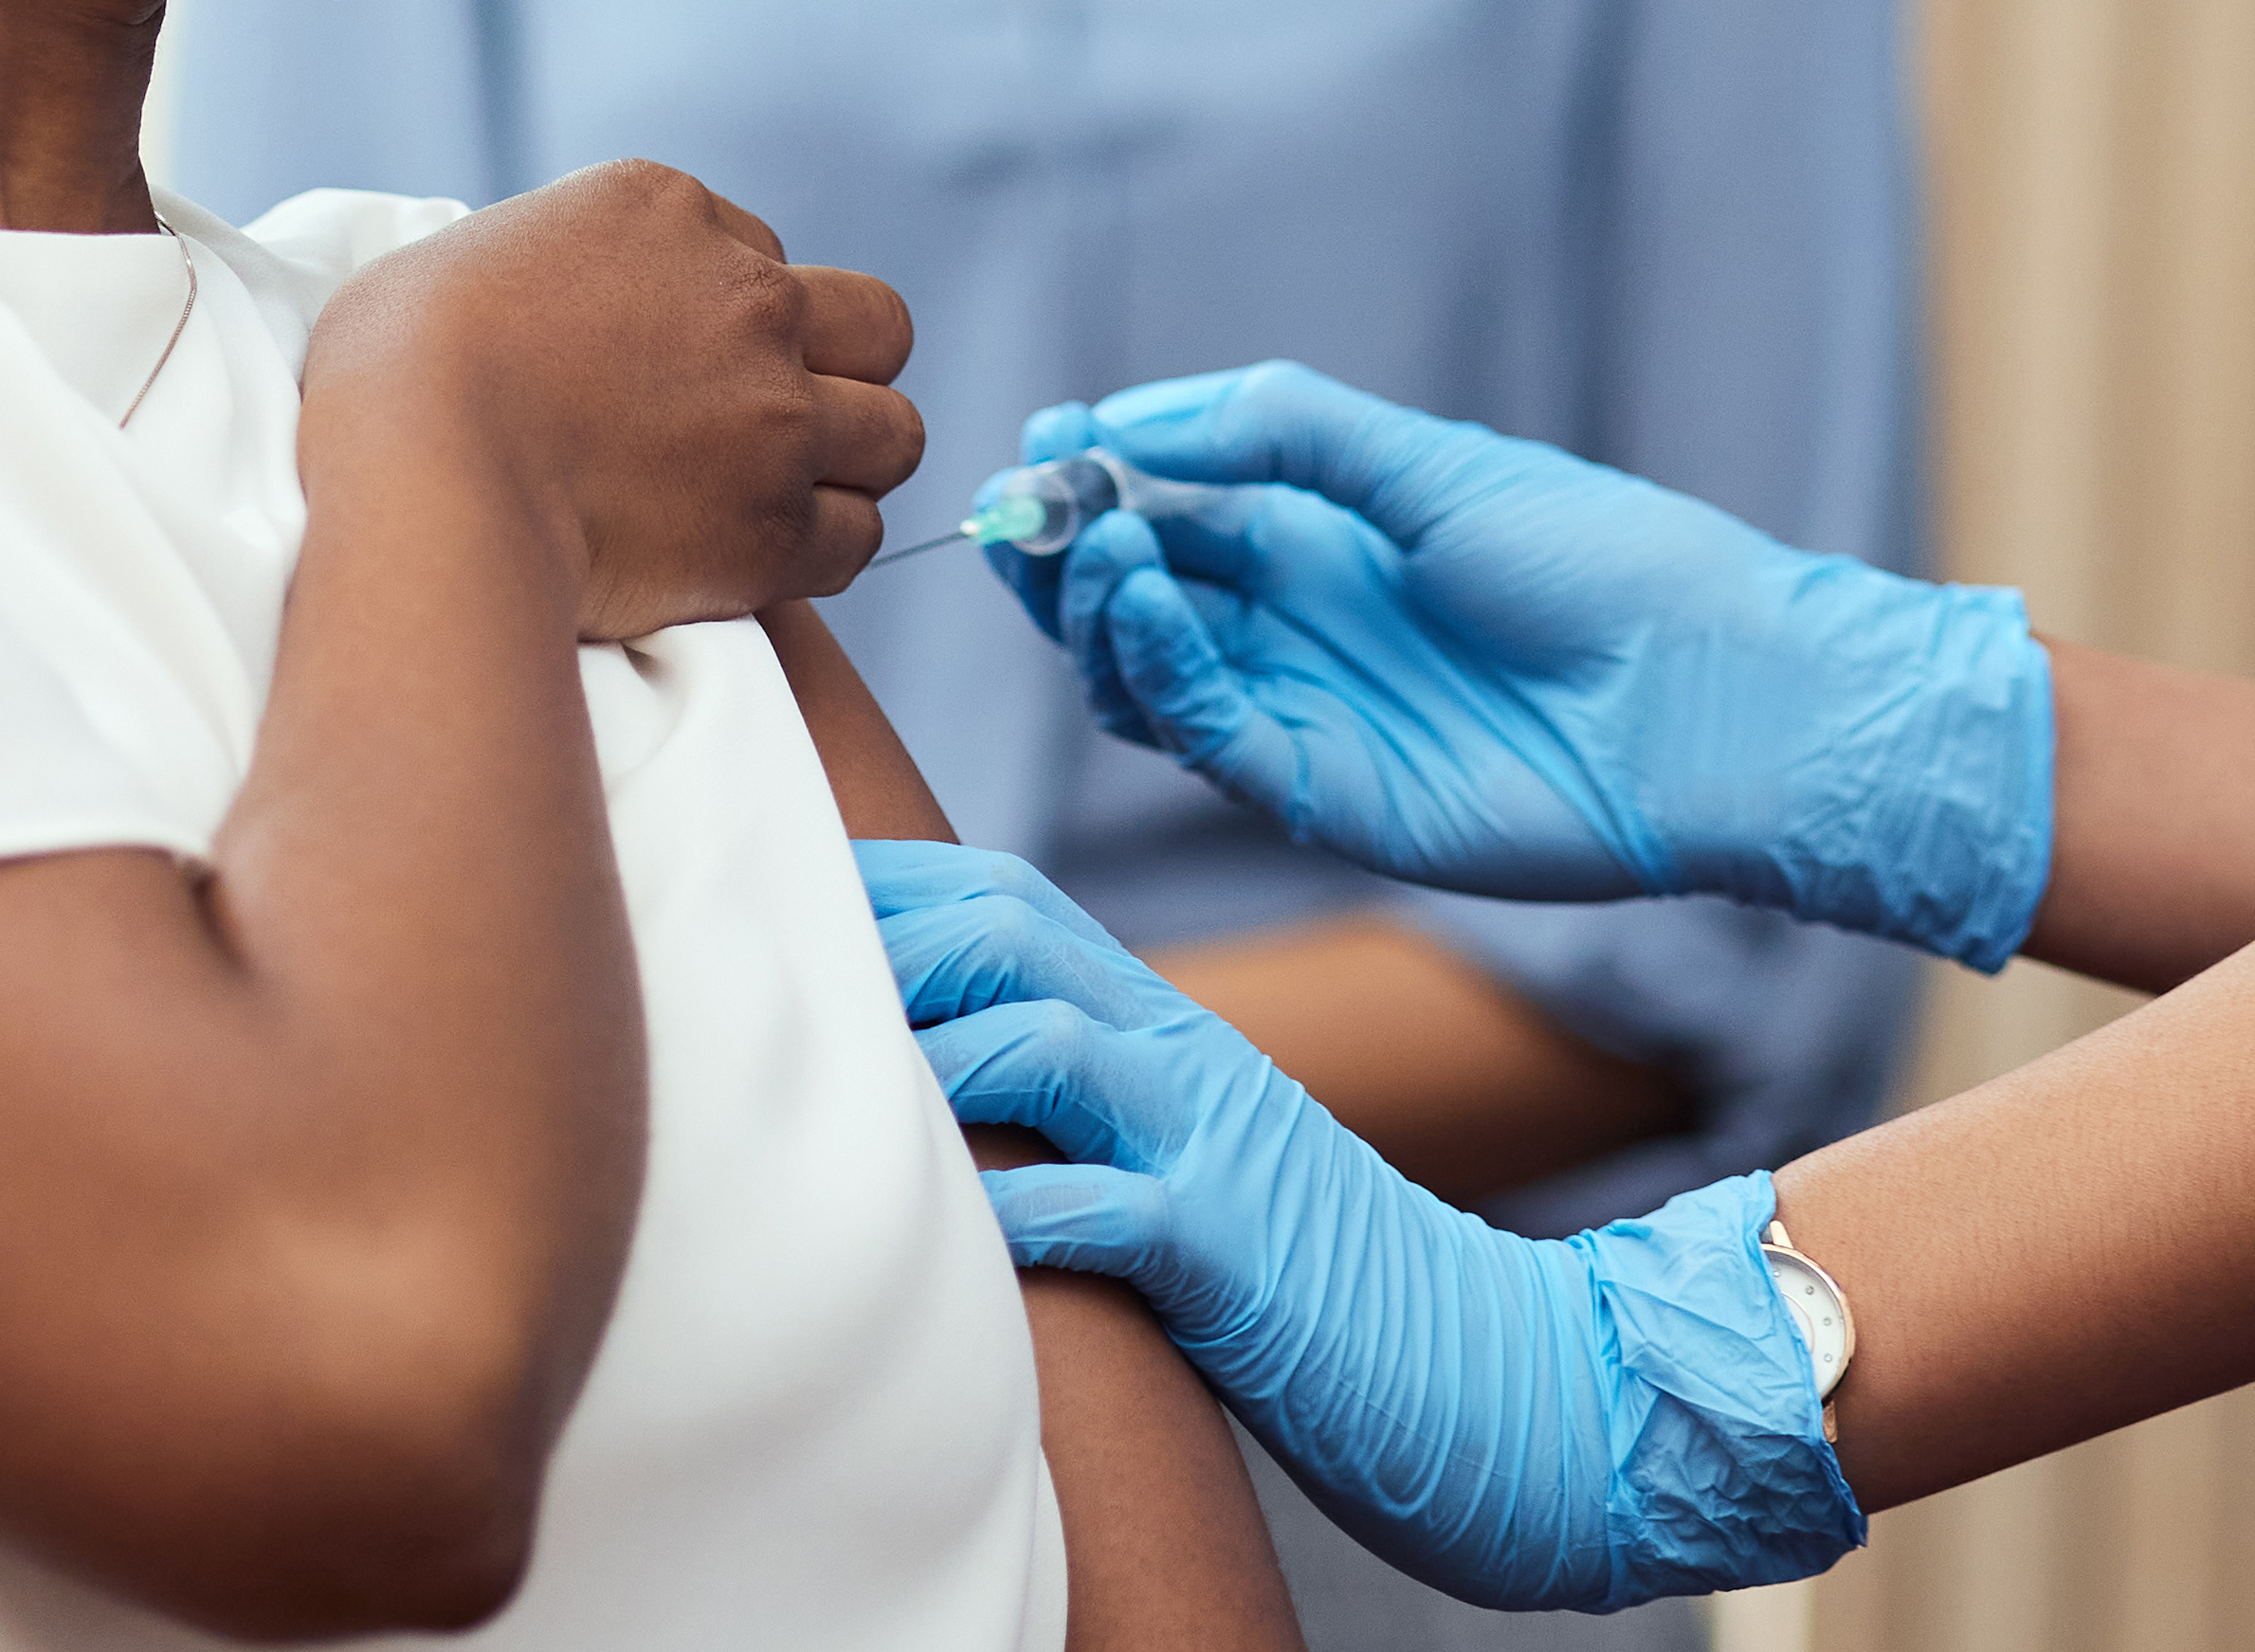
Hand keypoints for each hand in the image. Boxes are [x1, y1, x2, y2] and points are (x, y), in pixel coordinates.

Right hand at [303, 161, 915, 636]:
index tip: (676, 368)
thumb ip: (551, 272)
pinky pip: (858, 539)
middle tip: (775, 422)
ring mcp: (776, 412)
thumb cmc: (397, 369)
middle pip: (876, 327)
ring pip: (892, 434)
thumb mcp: (467, 258)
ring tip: (779, 497)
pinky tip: (764, 560)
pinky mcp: (776, 525)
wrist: (421, 467)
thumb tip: (552, 318)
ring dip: (847, 466)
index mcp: (670, 213)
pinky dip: (822, 552)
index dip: (727, 318)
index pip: (762, 253)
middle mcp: (748, 300)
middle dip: (842, 372)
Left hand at [861, 845, 1858, 1609]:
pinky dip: (1026, 1212)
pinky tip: (963, 1235)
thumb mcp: (1191, 1153)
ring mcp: (1214, 1149)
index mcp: (1164, 1030)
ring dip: (933, 1053)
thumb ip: (1084, 1099)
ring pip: (1052, 1043)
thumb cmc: (1309, 1281)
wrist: (1493, 1373)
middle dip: (885, 930)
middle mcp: (1184, 1060)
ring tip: (832, 1086)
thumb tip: (928, 1078)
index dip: (885, 881)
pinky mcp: (1236, 1257)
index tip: (764, 882)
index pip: (1008, 899)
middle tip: (760, 947)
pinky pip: (1116, 1210)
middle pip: (1017, 930)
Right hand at [1000, 365, 2055, 969]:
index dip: (1098, 475)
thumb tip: (1130, 422)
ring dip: (1097, 608)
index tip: (1044, 438)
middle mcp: (1301, 627)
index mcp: (1328, 537)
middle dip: (1066, 548)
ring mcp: (1305, 713)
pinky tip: (1140, 599)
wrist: (1711, 698)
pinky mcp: (1322, 795)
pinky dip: (1154, 668)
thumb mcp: (1432, 463)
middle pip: (1135, 596)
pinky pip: (1204, 734)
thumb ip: (1284, 429)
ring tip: (1097, 540)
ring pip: (1145, 675)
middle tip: (1024, 505)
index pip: (1172, 504)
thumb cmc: (1605, 563)